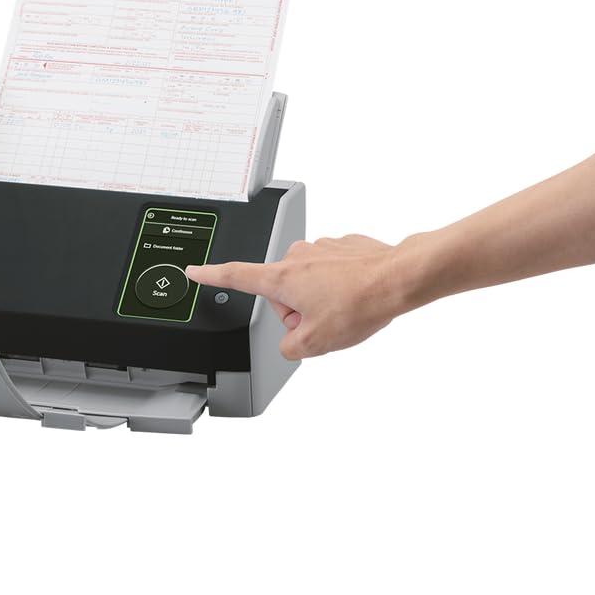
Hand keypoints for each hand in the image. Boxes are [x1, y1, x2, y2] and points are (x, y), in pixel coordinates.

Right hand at [186, 235, 406, 359]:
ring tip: (346, 309)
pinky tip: (357, 296)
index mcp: (282, 278)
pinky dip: (339, 287)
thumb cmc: (360, 303)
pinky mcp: (342, 246)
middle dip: (299, 312)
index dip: (211, 277)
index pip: (235, 276)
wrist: (399, 278)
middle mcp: (296, 257)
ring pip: (308, 284)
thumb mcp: (316, 343)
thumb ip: (289, 349)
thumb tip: (291, 342)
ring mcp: (320, 248)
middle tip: (324, 323)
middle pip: (282, 293)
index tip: (194, 271)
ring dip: (321, 301)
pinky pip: (330, 273)